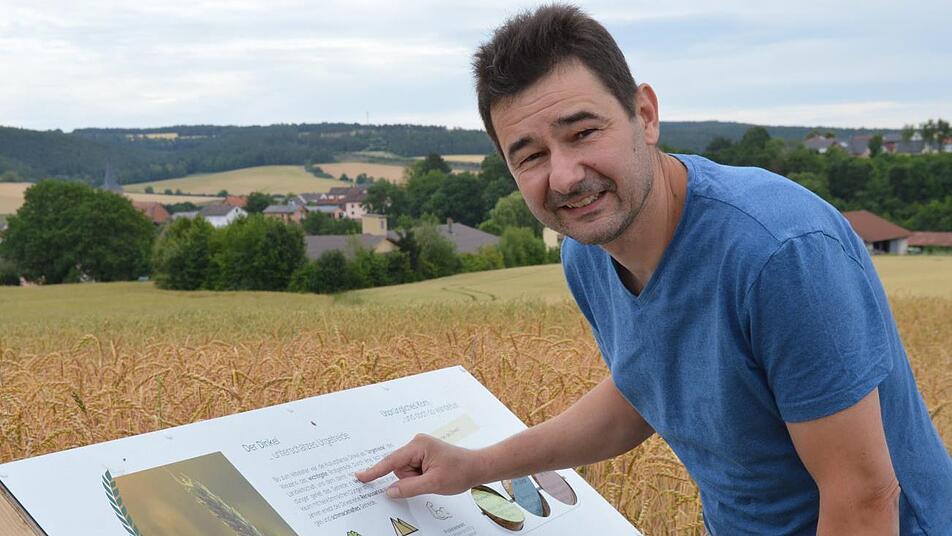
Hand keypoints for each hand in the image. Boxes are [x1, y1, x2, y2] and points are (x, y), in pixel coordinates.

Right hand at [355, 434, 485, 498]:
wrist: (476, 467)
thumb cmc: (460, 471)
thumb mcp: (434, 483)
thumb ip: (409, 488)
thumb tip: (390, 491)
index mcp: (418, 445)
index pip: (391, 462)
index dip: (374, 471)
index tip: (359, 476)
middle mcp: (417, 444)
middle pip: (399, 469)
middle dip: (411, 479)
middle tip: (431, 479)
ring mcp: (420, 449)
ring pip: (405, 472)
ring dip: (416, 479)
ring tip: (435, 476)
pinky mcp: (423, 455)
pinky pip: (412, 471)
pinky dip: (419, 477)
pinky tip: (434, 475)